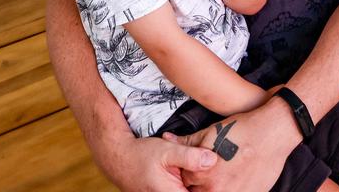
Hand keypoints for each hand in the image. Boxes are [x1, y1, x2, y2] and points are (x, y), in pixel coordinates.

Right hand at [101, 135, 216, 191]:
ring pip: (190, 191)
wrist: (118, 158)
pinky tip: (190, 174)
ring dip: (196, 185)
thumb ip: (190, 156)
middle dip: (205, 185)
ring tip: (199, 170)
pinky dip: (189, 184)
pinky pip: (182, 190)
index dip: (211, 188)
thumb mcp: (167, 150)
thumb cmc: (141, 154)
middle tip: (214, 172)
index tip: (219, 178)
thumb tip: (213, 160)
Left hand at [172, 98, 296, 191]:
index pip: (185, 181)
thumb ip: (186, 142)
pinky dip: (233, 188)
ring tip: (228, 172)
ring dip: (217, 187)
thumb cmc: (243, 130)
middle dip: (203, 183)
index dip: (191, 172)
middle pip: (199, 191)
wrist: (273, 132)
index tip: (200, 166)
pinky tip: (238, 177)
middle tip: (218, 169)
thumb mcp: (210, 133)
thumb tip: (167, 139)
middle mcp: (215, 189)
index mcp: (202, 174)